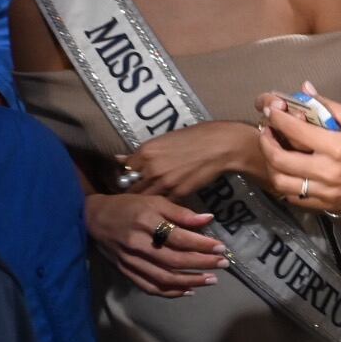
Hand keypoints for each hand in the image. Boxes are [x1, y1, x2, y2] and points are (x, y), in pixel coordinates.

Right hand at [85, 193, 229, 297]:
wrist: (93, 218)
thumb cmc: (128, 206)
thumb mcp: (153, 201)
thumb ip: (180, 212)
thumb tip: (209, 219)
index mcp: (146, 222)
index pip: (179, 238)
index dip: (202, 244)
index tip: (221, 247)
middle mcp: (138, 244)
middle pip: (174, 260)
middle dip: (202, 264)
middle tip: (223, 264)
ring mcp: (131, 262)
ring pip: (163, 278)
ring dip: (190, 281)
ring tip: (211, 280)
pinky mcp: (126, 272)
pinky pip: (150, 287)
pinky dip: (170, 292)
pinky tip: (188, 290)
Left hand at [120, 121, 255, 199]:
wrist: (221, 146)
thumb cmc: (196, 136)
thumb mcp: (166, 139)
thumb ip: (143, 153)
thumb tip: (119, 159)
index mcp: (146, 151)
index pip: (126, 169)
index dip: (128, 175)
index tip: (131, 179)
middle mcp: (150, 168)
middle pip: (132, 188)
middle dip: (133, 192)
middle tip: (136, 195)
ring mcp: (164, 183)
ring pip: (145, 198)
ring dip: (146, 201)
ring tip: (146, 204)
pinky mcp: (178, 193)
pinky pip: (163, 203)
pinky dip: (163, 205)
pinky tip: (164, 204)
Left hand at [255, 84, 340, 215]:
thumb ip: (329, 106)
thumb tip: (304, 89)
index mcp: (337, 147)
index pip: (295, 130)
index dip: (278, 117)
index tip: (272, 109)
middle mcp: (327, 172)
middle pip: (280, 159)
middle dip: (266, 141)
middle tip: (265, 130)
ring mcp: (326, 192)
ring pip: (281, 182)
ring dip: (271, 165)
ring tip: (273, 150)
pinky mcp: (327, 205)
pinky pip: (295, 197)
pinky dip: (285, 183)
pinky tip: (288, 170)